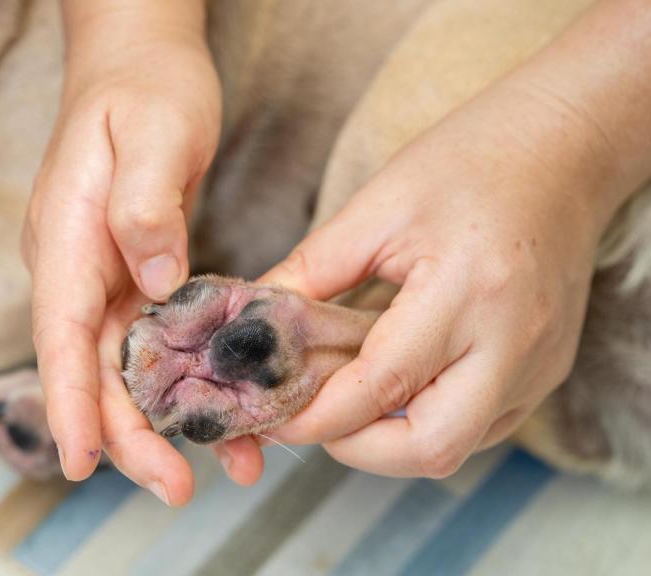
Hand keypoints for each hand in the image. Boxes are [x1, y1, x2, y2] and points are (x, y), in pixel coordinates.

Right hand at [22, 1, 220, 502]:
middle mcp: (75, 268)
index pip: (59, 334)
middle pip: (93, 368)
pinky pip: (156, 341)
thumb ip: (144, 204)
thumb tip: (154, 279)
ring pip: (125, 366)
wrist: (138, 60)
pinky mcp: (134, 274)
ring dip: (166, 420)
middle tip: (180, 486)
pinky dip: (187, 380)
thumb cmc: (142, 87)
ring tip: (224, 464)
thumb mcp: (151, 130)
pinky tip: (226, 407)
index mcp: (65, 238)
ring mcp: (102, 275)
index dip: (69, 402)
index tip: (81, 462)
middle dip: (129, 434)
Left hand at [215, 0, 650, 482]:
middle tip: (313, 418)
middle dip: (358, 449)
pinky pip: (482, 425)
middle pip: (431, 447)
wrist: (563, 150)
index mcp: (465, 290)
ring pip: (457, 446)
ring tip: (348, 397)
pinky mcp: (548, 371)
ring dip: (391, 440)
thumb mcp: (376, 207)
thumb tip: (254, 323)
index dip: (317, 416)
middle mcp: (513, 341)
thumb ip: (310, 271)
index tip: (270, 417)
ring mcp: (539, 364)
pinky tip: (397, 386)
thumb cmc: (468, 163)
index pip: (381, 385)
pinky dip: (428, 420)